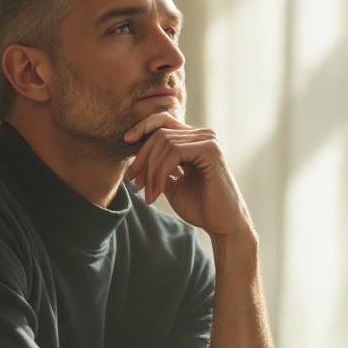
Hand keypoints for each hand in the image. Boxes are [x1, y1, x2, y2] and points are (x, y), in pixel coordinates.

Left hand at [123, 113, 253, 238]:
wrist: (222, 226)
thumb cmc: (200, 207)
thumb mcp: (172, 185)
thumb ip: (158, 169)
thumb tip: (135, 160)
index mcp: (194, 140)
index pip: (163, 121)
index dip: (142, 127)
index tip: (125, 141)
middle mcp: (202, 135)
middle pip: (159, 133)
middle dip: (142, 159)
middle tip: (135, 184)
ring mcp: (208, 140)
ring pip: (164, 142)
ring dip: (150, 171)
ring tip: (148, 195)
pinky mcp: (210, 150)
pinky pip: (174, 151)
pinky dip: (160, 172)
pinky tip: (157, 192)